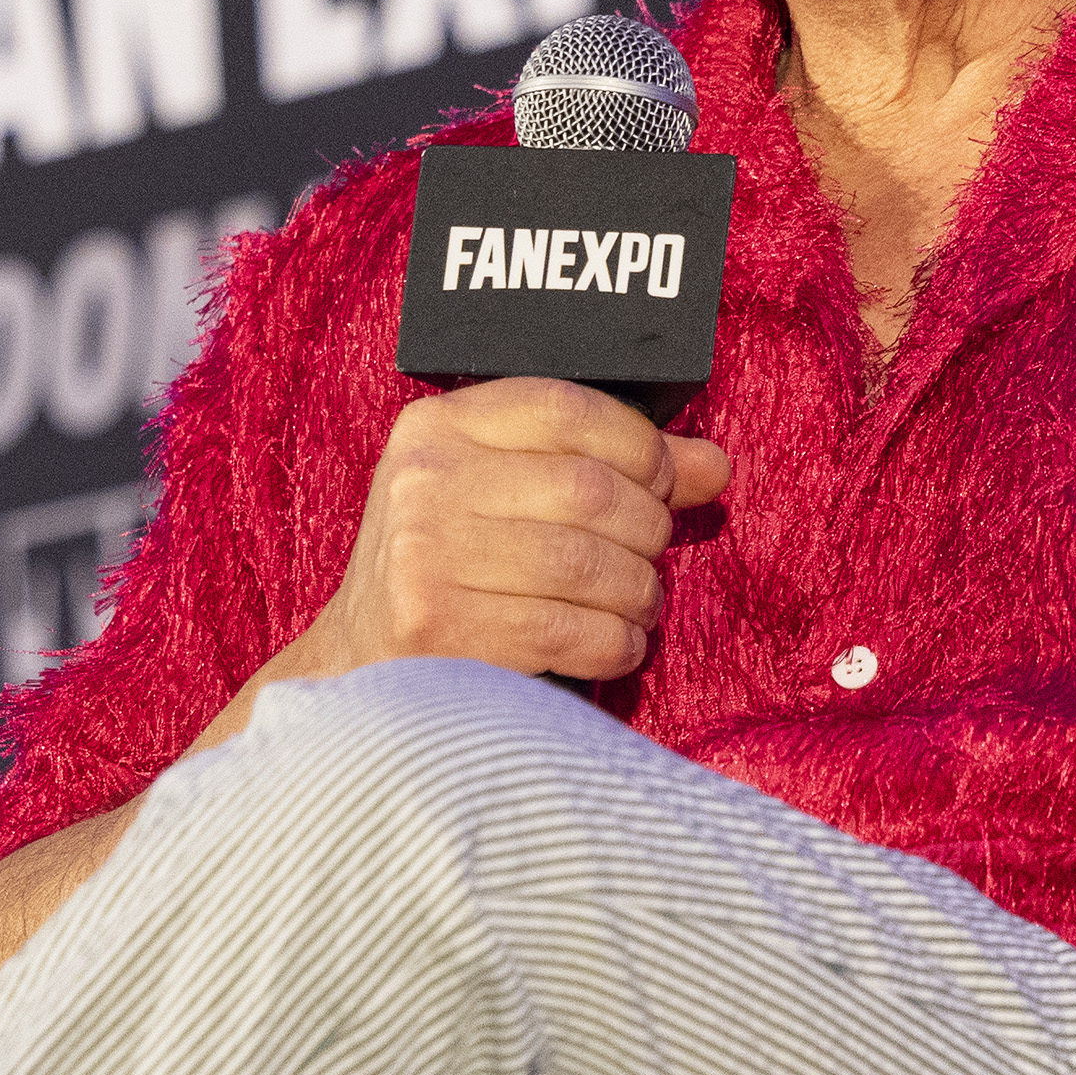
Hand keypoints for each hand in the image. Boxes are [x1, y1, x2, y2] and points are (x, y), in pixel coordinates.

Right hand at [293, 377, 731, 682]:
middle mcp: (424, 482)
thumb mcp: (510, 494)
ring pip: (588, 564)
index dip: (640, 446)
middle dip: (647, 530)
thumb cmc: (453, 569)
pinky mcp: (437, 630)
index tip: (662, 483)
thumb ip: (611, 468)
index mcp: (438, 427)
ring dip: (639, 593)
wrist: (361, 666)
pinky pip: (571, 631)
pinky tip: (615, 645)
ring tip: (639, 605)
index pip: (567, 408)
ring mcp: (424, 557)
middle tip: (651, 558)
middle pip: (589, 490)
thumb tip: (714, 465)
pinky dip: (615, 643)